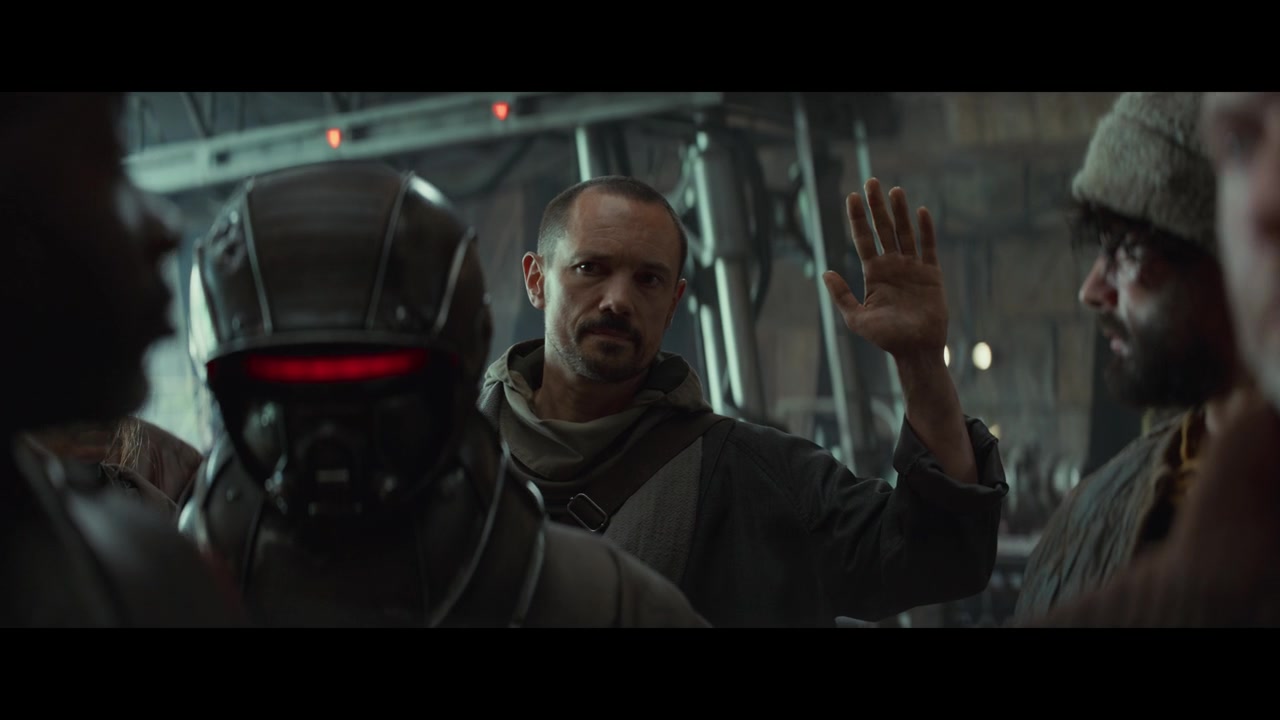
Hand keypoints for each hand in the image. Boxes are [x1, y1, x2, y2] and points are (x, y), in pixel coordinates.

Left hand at [822, 178, 947, 359]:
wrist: (915, 350)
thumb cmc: (886, 338)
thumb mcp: (856, 319)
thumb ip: (841, 295)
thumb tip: (825, 272)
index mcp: (874, 273)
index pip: (863, 239)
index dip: (857, 218)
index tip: (851, 196)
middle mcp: (892, 266)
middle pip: (883, 229)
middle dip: (877, 206)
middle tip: (871, 182)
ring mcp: (913, 268)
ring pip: (905, 233)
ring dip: (900, 212)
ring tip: (894, 190)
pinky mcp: (932, 274)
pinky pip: (929, 247)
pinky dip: (926, 230)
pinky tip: (921, 211)